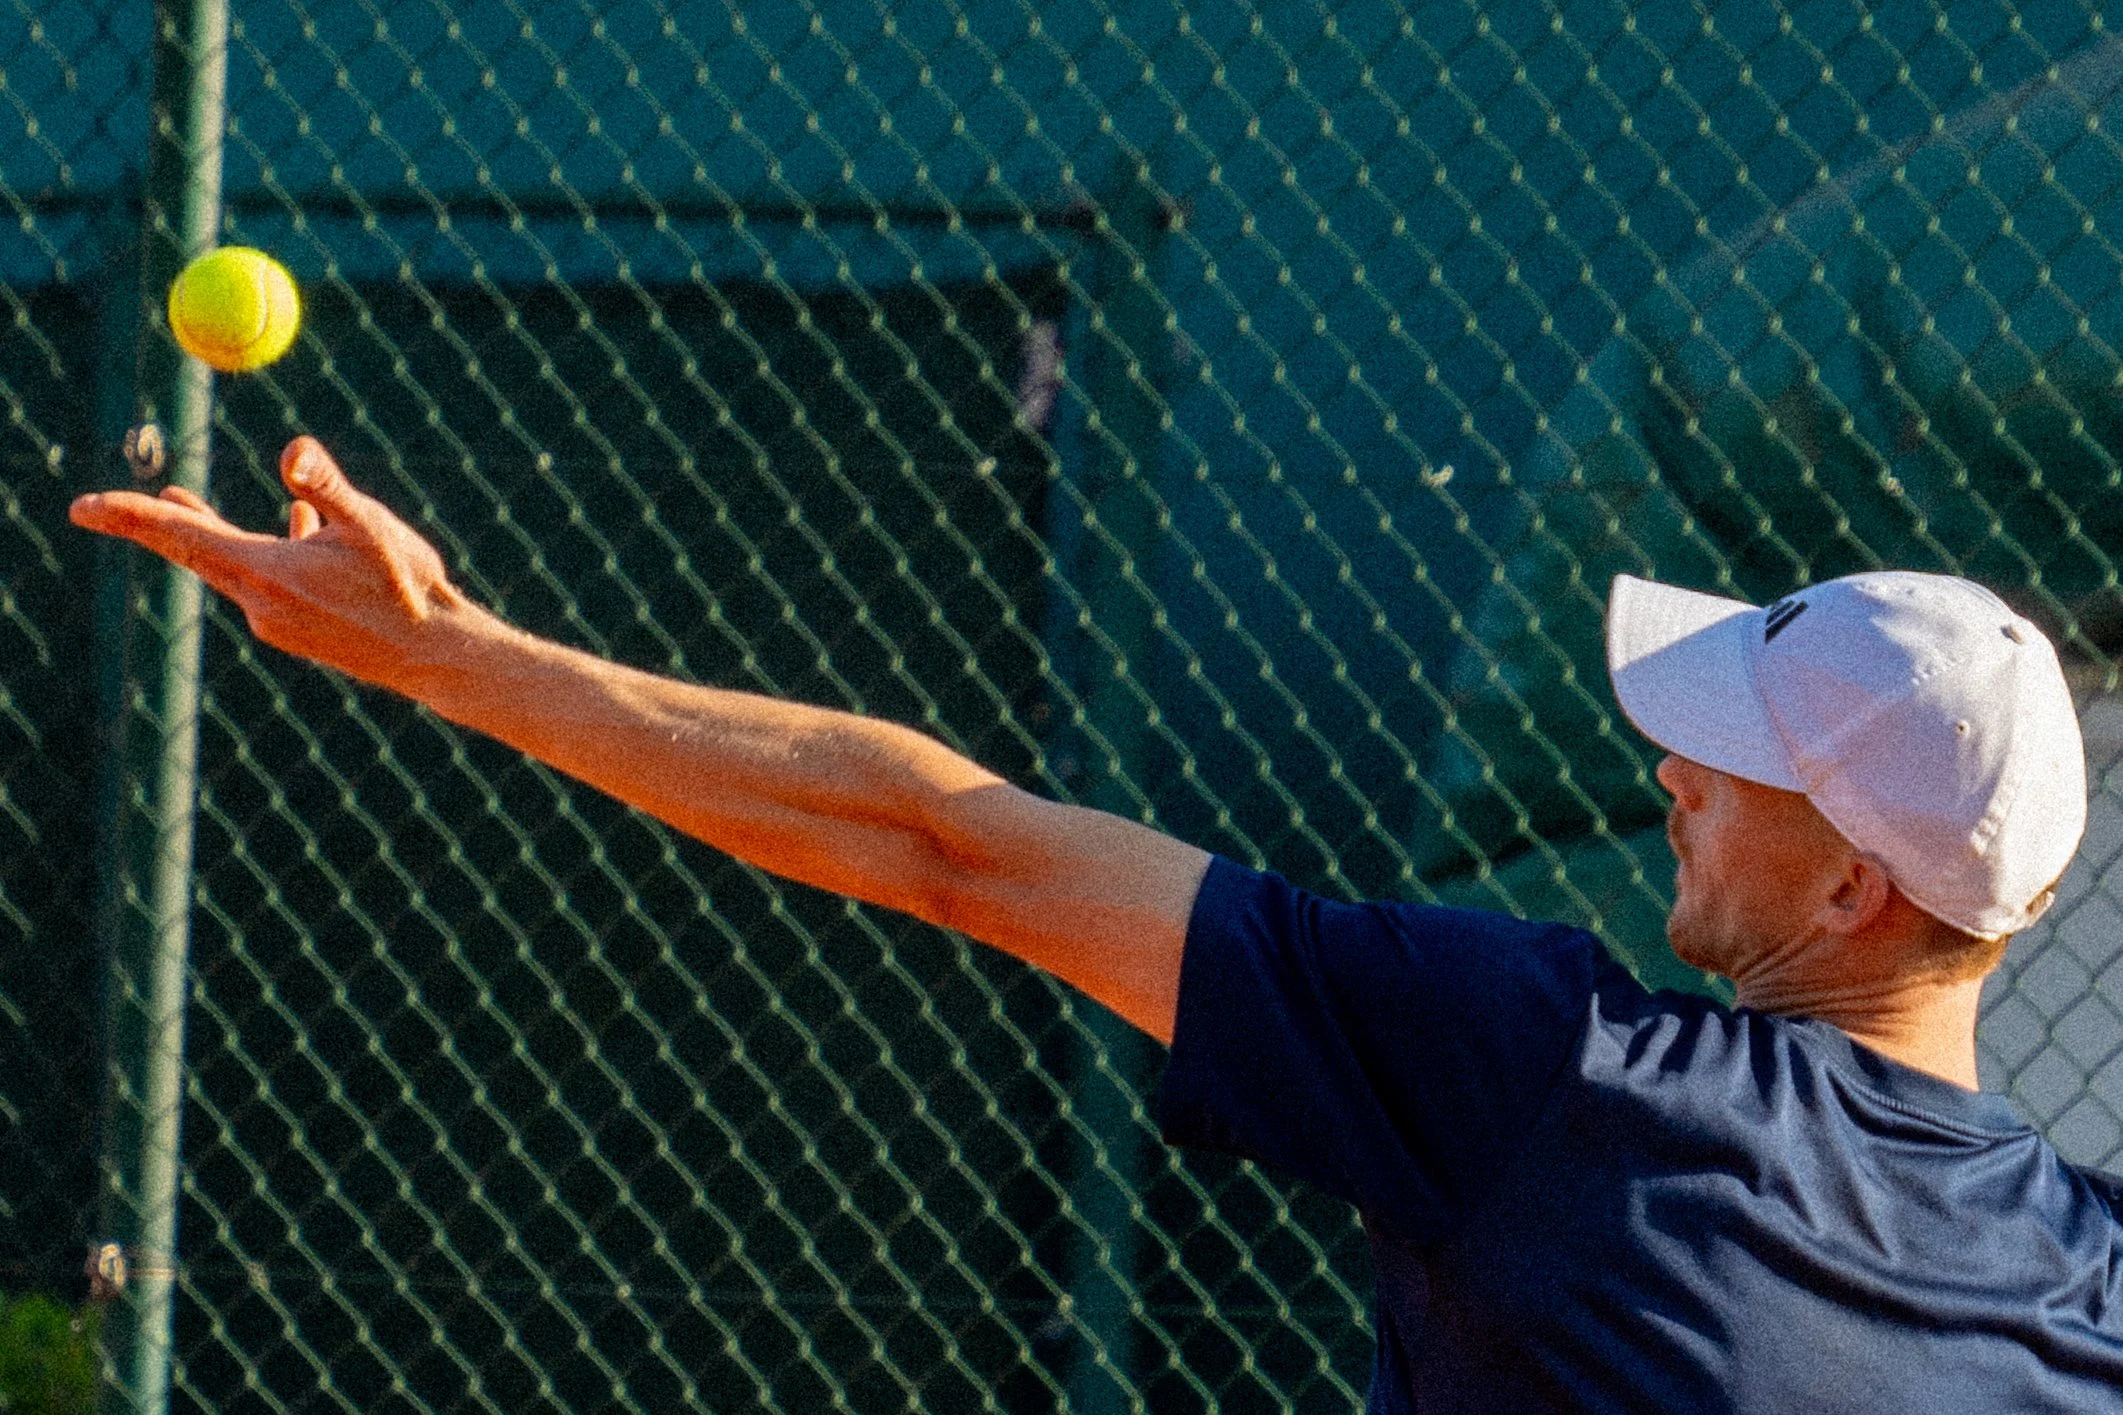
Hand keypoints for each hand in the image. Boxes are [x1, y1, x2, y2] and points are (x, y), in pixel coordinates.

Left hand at [70, 436, 476, 689]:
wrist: (435, 654)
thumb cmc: (409, 587)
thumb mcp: (372, 525)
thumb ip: (327, 486)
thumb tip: (292, 451)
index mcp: (268, 574)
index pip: (180, 538)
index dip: (128, 517)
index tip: (82, 507)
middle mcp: (260, 605)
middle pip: (193, 554)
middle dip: (154, 525)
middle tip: (107, 507)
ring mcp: (276, 624)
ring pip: (232, 567)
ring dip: (218, 534)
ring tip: (188, 502)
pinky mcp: (295, 632)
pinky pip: (265, 585)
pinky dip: (267, 554)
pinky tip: (299, 534)